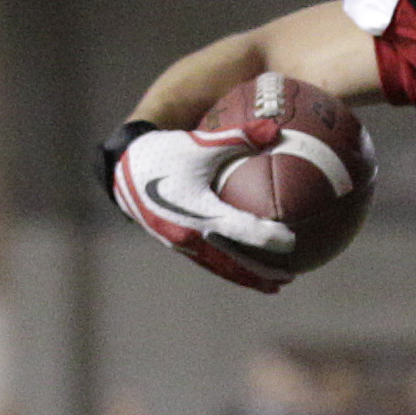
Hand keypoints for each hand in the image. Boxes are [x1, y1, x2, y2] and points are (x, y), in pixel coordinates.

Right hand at [105, 119, 295, 293]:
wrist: (122, 169)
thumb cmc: (165, 153)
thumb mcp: (201, 142)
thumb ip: (239, 136)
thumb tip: (273, 128)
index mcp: (198, 212)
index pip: (242, 231)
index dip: (269, 238)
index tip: (293, 242)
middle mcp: (189, 235)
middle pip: (233, 262)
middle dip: (261, 273)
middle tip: (290, 278)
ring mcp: (181, 244)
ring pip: (219, 268)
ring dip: (246, 278)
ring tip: (272, 285)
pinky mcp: (176, 244)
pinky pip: (207, 262)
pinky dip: (228, 269)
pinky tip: (243, 269)